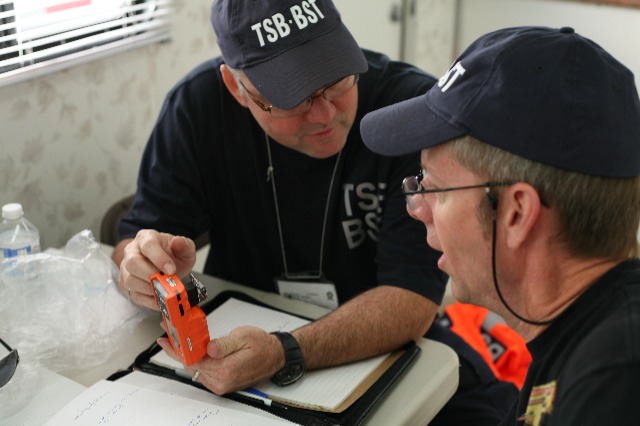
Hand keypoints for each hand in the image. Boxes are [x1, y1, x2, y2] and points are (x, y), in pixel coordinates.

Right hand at [118, 229, 196, 309]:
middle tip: (166, 282)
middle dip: (151, 275)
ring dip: (149, 289)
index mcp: (147, 238)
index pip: (148, 245)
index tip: (171, 270)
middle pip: (133, 263)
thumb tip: (178, 242)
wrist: (167, 266)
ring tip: (165, 291)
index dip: (159, 258)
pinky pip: (133, 294)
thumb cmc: (174, 255)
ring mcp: (126, 268)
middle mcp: (132, 251)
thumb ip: (184, 245)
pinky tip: (160, 300)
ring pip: (130, 280)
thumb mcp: (185, 249)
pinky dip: (148, 300)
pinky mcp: (126, 284)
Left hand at [157, 326, 283, 393]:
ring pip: (195, 370)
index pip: (193, 360)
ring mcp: (221, 384)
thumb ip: (224, 344)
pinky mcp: (222, 384)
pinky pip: (202, 373)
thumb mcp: (243, 337)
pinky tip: (192, 352)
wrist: (275, 355)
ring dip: (186, 356)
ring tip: (178, 342)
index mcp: (226, 369)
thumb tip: (209, 348)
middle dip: (179, 351)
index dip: (177, 349)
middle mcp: (222, 381)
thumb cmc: (262, 345)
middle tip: (168, 337)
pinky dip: (195, 362)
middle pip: (191, 366)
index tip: (166, 340)